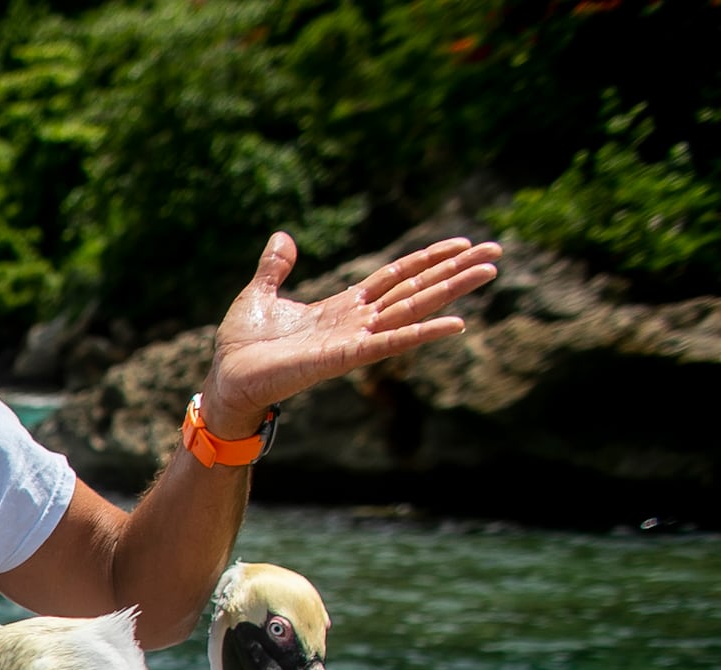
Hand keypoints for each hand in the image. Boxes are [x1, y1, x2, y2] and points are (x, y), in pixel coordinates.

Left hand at [202, 232, 500, 438]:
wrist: (224, 379)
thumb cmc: (240, 346)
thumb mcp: (259, 294)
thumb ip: (276, 268)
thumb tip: (283, 236)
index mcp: (341, 308)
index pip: (395, 278)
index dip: (427, 259)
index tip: (462, 244)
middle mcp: (356, 324)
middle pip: (415, 290)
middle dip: (455, 271)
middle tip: (497, 252)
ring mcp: (354, 341)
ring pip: (411, 310)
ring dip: (450, 292)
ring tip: (489, 273)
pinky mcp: (343, 358)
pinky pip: (389, 343)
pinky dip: (421, 333)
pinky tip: (455, 323)